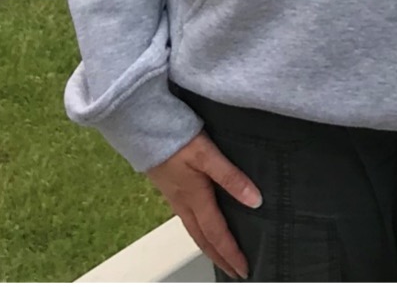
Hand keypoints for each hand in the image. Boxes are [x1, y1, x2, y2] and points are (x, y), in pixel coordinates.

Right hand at [147, 132, 262, 279]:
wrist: (141, 125)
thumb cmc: (174, 137)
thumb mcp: (207, 154)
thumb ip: (231, 177)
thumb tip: (255, 200)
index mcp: (194, 198)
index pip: (217, 234)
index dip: (231, 253)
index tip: (244, 269)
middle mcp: (183, 202)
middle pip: (203, 238)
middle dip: (219, 257)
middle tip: (234, 271)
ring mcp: (174, 195)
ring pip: (194, 229)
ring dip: (209, 245)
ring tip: (221, 253)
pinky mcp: (169, 185)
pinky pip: (187, 217)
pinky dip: (198, 229)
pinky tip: (202, 222)